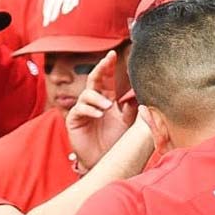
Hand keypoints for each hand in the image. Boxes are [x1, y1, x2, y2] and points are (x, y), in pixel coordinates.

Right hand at [66, 51, 130, 170]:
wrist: (105, 160)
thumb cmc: (116, 142)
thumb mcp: (128, 123)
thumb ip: (132, 109)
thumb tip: (140, 94)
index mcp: (108, 100)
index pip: (107, 80)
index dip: (109, 67)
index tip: (113, 54)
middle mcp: (94, 102)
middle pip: (95, 80)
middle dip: (101, 69)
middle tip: (107, 60)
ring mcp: (83, 110)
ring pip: (87, 94)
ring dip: (98, 98)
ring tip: (107, 107)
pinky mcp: (74, 120)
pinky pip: (79, 109)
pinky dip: (90, 110)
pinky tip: (99, 115)